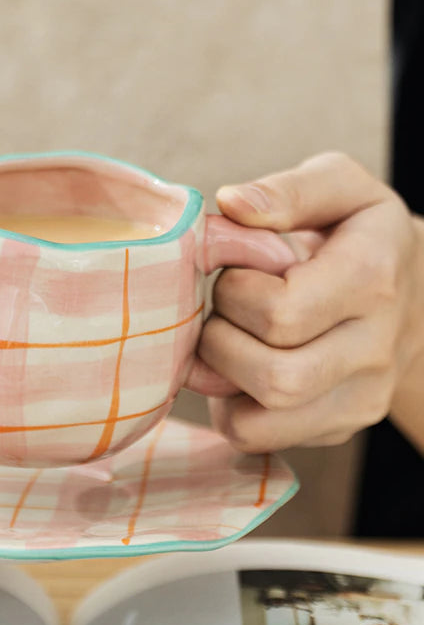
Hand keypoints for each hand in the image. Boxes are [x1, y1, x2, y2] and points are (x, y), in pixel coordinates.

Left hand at [186, 152, 423, 452]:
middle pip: (273, 377)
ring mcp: (361, 398)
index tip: (236, 272)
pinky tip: (236, 371)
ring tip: (224, 341)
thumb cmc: (355, 236)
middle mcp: (376, 349)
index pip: (279, 313)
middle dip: (219, 341)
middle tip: (221, 312)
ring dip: (219, 379)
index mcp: (373, 278)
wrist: (411, 295)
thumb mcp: (337, 188)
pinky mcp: (337, 427)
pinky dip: (227, 408)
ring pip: (260, 420)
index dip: (234, 293)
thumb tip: (231, 205)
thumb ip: (287, 191)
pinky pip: (256, 436)